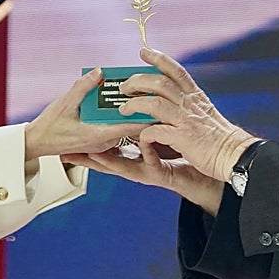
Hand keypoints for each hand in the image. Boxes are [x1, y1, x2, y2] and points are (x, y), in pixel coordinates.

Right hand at [24, 68, 142, 159]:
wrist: (38, 142)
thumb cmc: (50, 127)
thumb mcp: (65, 103)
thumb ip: (83, 87)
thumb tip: (99, 72)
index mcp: (99, 135)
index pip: (132, 127)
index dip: (147, 116)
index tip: (158, 102)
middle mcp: (105, 142)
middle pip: (133, 126)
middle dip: (141, 108)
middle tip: (148, 88)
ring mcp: (105, 144)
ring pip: (126, 127)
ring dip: (132, 112)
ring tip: (138, 91)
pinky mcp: (102, 141)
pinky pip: (118, 128)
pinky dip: (122, 116)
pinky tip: (122, 101)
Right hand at [64, 140, 224, 213]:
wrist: (213, 171)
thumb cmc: (190, 152)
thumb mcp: (165, 135)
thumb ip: (149, 124)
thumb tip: (136, 104)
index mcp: (136, 153)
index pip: (106, 147)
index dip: (87, 144)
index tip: (66, 141)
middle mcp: (138, 164)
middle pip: (107, 159)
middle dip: (85, 156)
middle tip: (64, 153)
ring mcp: (149, 171)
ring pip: (124, 165)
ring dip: (107, 160)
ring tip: (91, 155)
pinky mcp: (163, 175)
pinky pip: (153, 162)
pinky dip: (147, 152)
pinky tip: (143, 141)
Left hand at [117, 48, 256, 181]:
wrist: (234, 155)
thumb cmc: (218, 138)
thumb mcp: (204, 112)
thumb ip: (187, 104)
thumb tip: (167, 99)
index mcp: (195, 96)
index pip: (175, 70)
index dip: (158, 58)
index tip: (144, 52)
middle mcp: (190, 104)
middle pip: (159, 83)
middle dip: (137, 81)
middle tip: (124, 87)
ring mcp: (186, 120)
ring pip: (154, 103)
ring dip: (135, 104)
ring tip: (123, 109)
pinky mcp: (183, 138)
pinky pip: (157, 130)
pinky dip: (145, 132)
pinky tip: (140, 135)